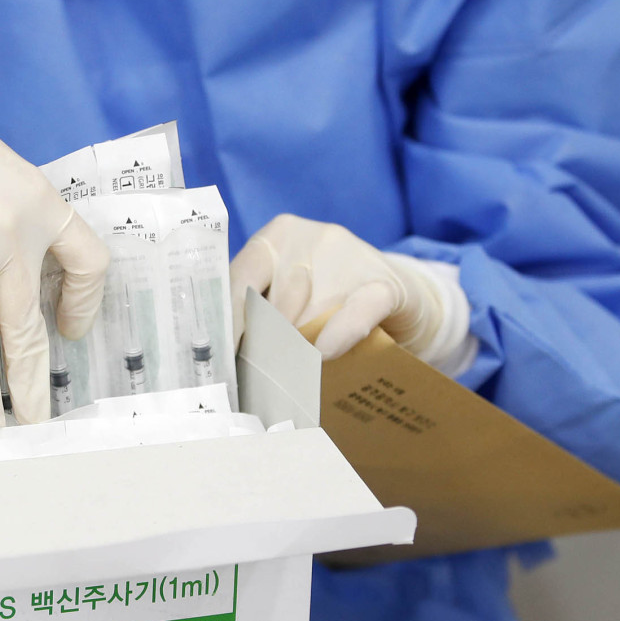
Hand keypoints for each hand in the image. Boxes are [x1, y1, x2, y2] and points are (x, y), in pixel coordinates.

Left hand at [229, 214, 468, 363]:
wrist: (402, 302)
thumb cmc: (329, 304)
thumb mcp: (290, 300)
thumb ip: (259, 315)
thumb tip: (225, 358)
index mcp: (276, 239)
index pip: (238, 278)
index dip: (226, 323)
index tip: (217, 359)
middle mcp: (311, 238)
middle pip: (273, 304)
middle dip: (261, 348)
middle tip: (254, 382)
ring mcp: (350, 256)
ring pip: (309, 316)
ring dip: (297, 353)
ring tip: (289, 380)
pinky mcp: (385, 284)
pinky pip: (355, 312)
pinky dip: (338, 336)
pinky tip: (326, 355)